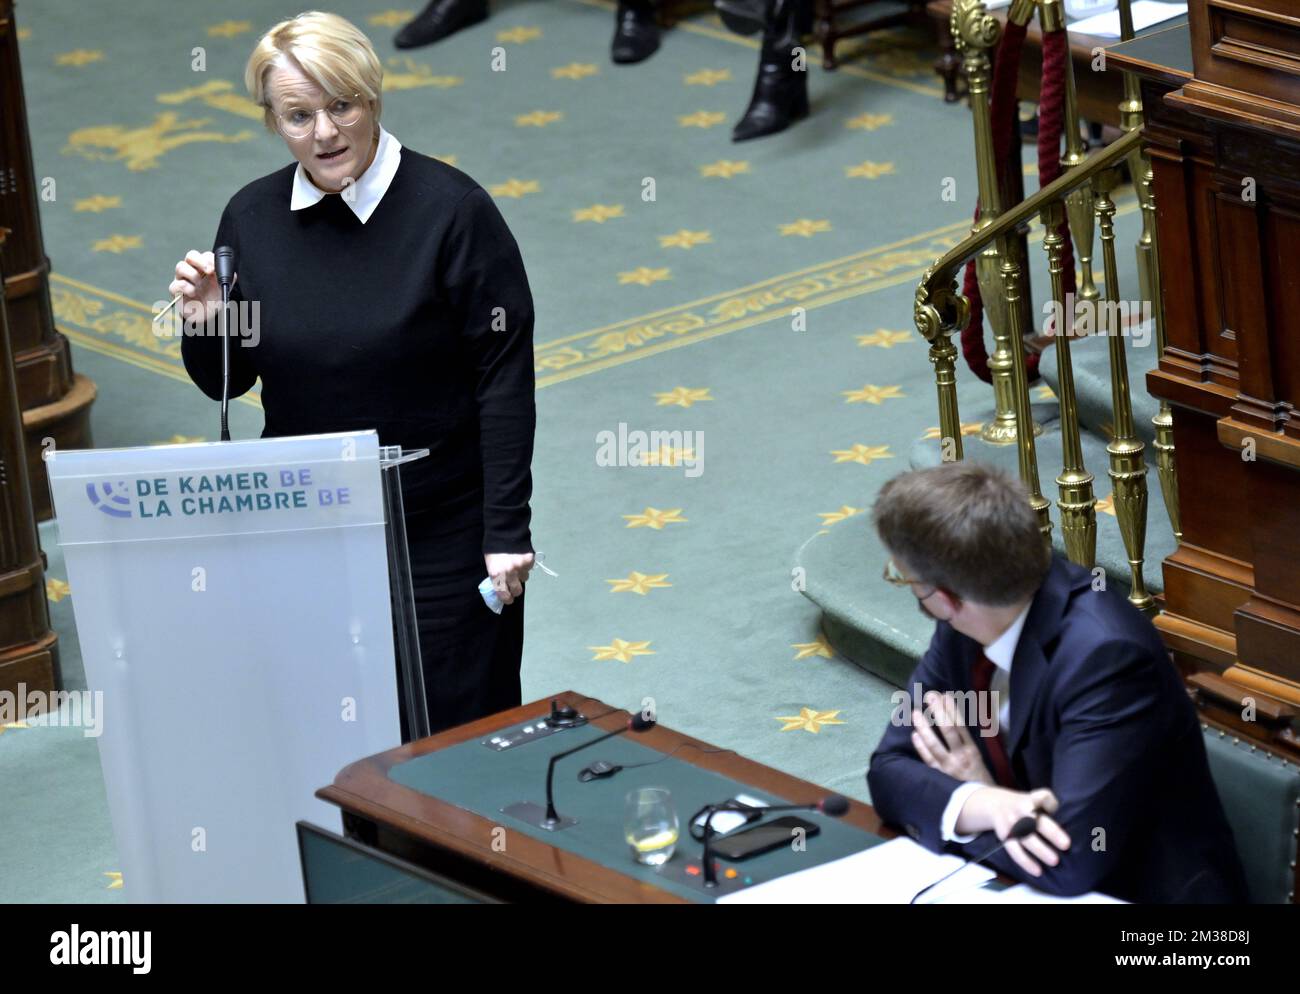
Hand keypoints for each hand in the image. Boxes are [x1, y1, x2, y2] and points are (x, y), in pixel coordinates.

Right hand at [169, 249, 235, 324]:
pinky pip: (175, 284)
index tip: (215, 267)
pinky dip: (185, 288)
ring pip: (180, 267)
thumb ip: (227, 278)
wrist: (208, 316)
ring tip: (199, 285)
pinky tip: (193, 293)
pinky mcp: (175, 291)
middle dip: (200, 261)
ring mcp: (182, 279)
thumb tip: (230, 272)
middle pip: (190, 256)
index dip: (209, 258)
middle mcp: (192, 270)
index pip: (204, 255)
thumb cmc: (214, 299)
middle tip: (209, 270)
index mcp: (204, 268)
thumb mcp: (224, 288)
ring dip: (193, 275)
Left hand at [484, 552, 532, 605]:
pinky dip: (526, 565)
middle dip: (516, 590)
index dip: (507, 599)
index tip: (509, 599)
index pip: (504, 594)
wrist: (504, 532)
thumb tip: (502, 588)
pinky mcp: (529, 560)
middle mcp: (509, 573)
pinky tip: (520, 558)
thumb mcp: (490, 564)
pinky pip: (529, 568)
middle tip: (514, 587)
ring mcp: (521, 567)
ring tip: (517, 566)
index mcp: (497, 575)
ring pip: (524, 578)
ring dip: (521, 575)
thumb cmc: (493, 549)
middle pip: (517, 590)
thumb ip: (496, 577)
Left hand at [910, 691, 993, 785]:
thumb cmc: (979, 778)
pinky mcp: (939, 777)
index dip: (952, 709)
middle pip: (948, 729)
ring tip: (916, 712)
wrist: (982, 804)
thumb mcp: (979, 758)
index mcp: (972, 751)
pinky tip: (914, 735)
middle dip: (938, 711)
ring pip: (934, 744)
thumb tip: (952, 719)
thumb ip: (966, 742)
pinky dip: (921, 747)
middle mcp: (961, 757)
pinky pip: (928, 760)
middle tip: (930, 696)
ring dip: (924, 727)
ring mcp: (948, 767)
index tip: (944, 694)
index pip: (961, 725)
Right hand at [956, 786, 1070, 878]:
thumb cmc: (1025, 804)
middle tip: (1066, 845)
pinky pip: (1014, 850)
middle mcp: (1019, 810)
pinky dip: (1025, 861)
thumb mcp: (1036, 798)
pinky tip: (1038, 870)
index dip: (1049, 801)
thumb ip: (1049, 805)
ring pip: (1024, 838)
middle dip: (1050, 832)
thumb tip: (1068, 820)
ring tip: (1054, 861)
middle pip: (1034, 820)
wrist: (995, 804)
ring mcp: (1010, 824)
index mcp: (1030, 799)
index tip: (1056, 808)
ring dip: (1039, 850)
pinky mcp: (1004, 837)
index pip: (1042, 797)